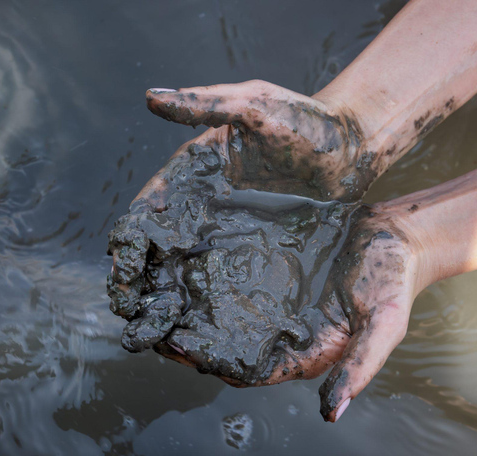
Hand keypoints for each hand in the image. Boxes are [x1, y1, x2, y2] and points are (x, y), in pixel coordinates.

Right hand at [108, 80, 376, 353]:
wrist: (352, 148)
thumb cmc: (306, 121)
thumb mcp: (256, 105)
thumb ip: (206, 104)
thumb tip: (151, 98)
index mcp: (190, 176)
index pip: (145, 214)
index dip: (128, 242)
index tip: (124, 270)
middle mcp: (200, 210)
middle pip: (155, 255)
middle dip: (137, 286)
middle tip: (132, 317)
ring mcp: (225, 235)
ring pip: (181, 275)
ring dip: (164, 304)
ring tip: (157, 337)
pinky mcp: (252, 253)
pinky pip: (220, 283)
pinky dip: (203, 307)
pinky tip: (198, 332)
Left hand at [159, 204, 422, 422]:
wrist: (395, 234)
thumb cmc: (392, 281)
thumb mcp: (384, 325)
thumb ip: (360, 367)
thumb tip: (332, 416)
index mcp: (303, 352)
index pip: (248, 368)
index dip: (212, 362)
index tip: (179, 348)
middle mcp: (279, 329)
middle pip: (223, 343)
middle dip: (186, 338)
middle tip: (148, 325)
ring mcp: (270, 298)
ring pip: (219, 309)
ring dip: (186, 306)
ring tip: (150, 296)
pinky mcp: (267, 267)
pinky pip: (228, 273)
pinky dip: (201, 272)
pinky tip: (175, 259)